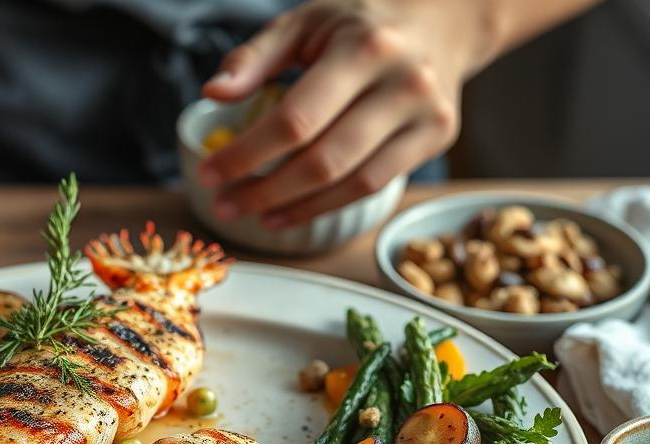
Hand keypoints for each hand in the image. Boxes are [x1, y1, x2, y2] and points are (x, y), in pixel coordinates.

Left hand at [198, 0, 492, 227]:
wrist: (439, 22)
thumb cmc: (359, 25)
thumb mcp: (304, 23)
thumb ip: (254, 57)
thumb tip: (213, 93)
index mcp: (365, 48)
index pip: (296, 119)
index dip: (248, 154)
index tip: (210, 173)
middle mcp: (404, 82)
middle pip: (323, 160)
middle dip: (265, 191)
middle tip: (224, 205)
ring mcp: (428, 114)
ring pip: (351, 183)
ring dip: (294, 207)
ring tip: (254, 214)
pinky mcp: (438, 138)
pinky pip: (374, 186)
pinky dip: (327, 205)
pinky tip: (291, 211)